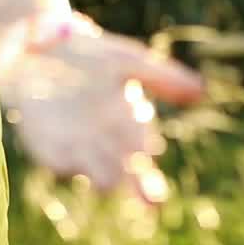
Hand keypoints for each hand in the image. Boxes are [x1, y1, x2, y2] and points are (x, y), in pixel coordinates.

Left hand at [0, 22, 204, 203]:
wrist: (42, 48)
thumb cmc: (91, 55)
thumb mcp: (128, 59)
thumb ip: (163, 76)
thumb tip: (202, 91)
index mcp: (129, 124)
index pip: (142, 145)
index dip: (143, 146)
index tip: (145, 148)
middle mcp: (106, 142)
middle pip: (127, 172)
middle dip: (139, 184)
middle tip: (150, 196)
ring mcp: (77, 147)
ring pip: (98, 172)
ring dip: (105, 176)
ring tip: (111, 181)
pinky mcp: (47, 146)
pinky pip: (58, 162)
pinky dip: (67, 162)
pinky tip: (73, 160)